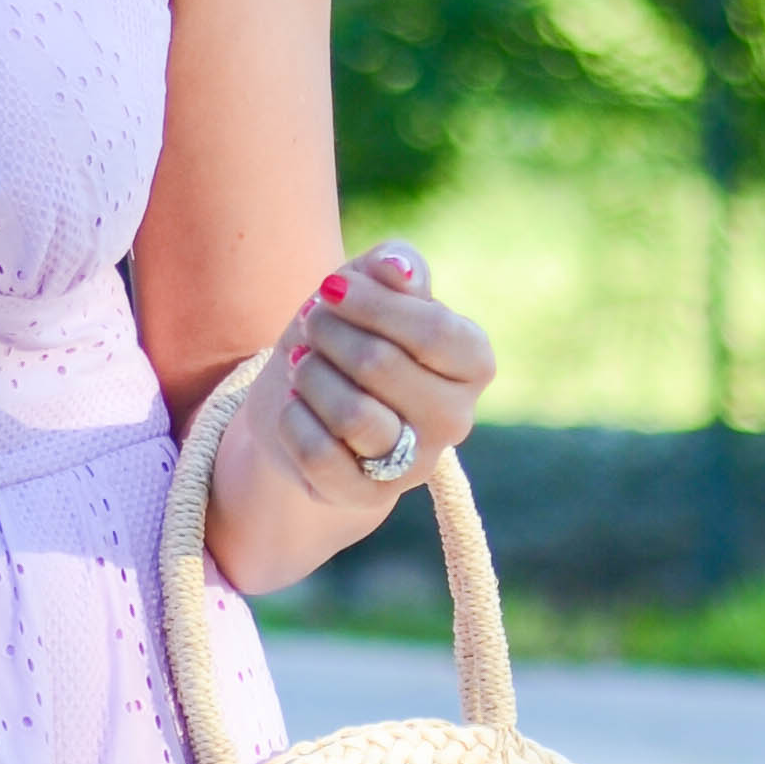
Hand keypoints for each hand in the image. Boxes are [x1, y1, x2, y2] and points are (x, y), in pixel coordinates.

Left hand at [250, 243, 494, 514]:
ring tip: (300, 363)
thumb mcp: (373, 288)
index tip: (330, 287)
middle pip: (382, 366)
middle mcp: (455, 418)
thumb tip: (398, 269)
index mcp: (473, 362)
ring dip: (312, 377)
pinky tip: (292, 403)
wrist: (313, 406)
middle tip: (311, 323)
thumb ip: (395, 267)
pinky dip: (293, 420)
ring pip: (353, 415)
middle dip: (331, 335)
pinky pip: (320, 456)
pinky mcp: (366, 496)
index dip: (374, 306)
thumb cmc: (353, 334)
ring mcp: (414, 464)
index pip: (433, 332)